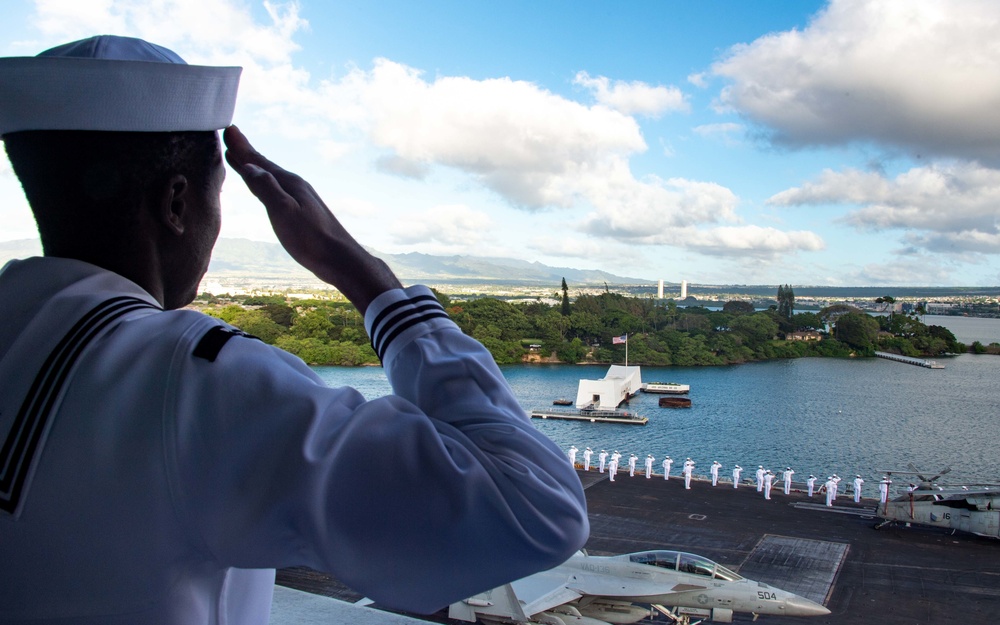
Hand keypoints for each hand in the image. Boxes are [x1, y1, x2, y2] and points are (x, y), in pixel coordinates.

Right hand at [223, 126, 400, 313]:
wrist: (340, 260)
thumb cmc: (312, 239)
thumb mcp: (284, 212)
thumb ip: (266, 188)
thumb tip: (249, 166)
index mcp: (289, 183)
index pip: (259, 161)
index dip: (242, 147)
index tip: (228, 129)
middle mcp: (295, 186)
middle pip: (265, 165)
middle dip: (246, 152)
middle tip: (231, 136)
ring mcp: (300, 199)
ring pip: (271, 177)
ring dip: (255, 167)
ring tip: (241, 158)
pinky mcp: (302, 212)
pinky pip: (277, 190)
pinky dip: (265, 183)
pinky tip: (266, 187)